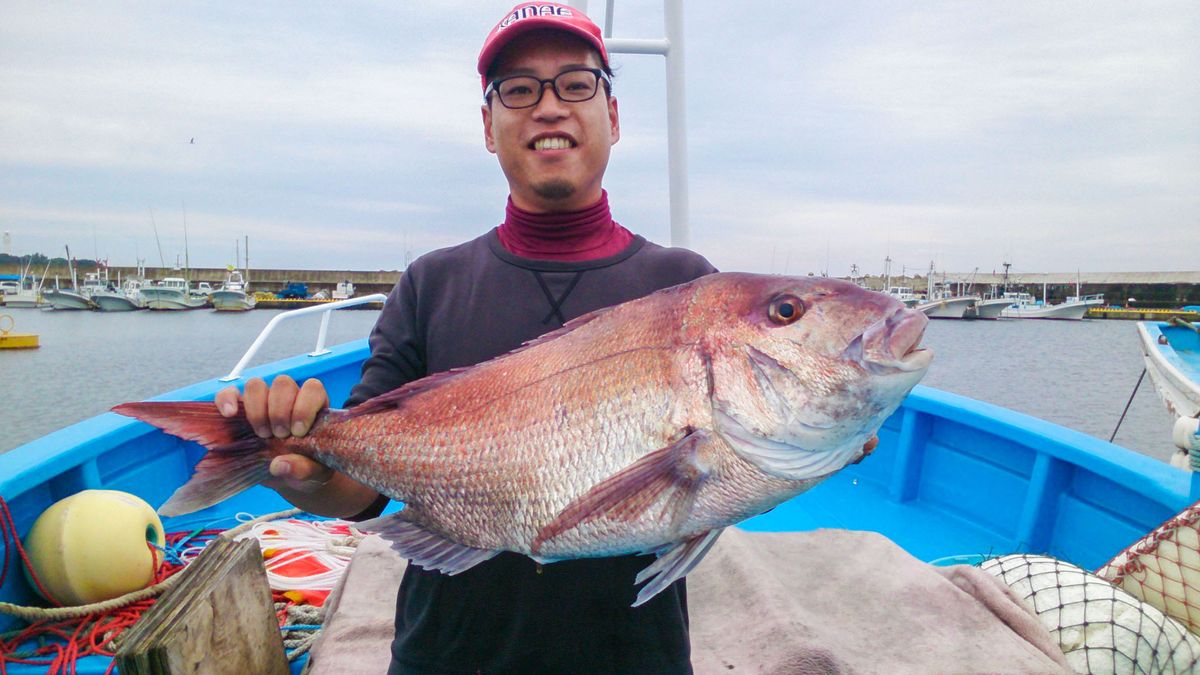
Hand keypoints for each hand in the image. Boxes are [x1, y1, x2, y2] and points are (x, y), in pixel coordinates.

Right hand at [215, 375, 331, 493]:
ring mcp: (264, 401)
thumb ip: (304, 469)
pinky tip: (229, 415)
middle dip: (279, 411)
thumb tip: (280, 465)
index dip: (304, 407)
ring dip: (257, 409)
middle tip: (279, 436)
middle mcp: (289, 397)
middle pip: (282, 383)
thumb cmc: (307, 468)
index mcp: (314, 406)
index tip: (298, 432)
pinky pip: (229, 393)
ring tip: (262, 435)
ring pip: (256, 385)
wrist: (289, 476)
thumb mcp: (313, 473)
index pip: (312, 388)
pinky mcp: (241, 410)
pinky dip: (227, 399)